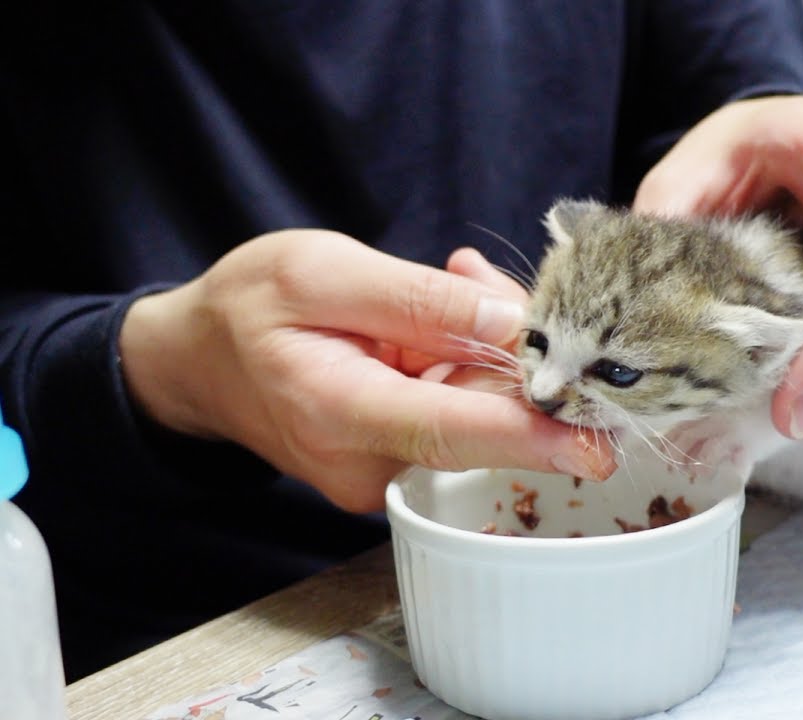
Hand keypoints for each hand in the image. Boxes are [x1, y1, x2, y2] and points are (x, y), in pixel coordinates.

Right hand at [119, 230, 613, 511]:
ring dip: (488, 349)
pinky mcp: (396, 462)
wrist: (197, 360)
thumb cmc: (247, 307)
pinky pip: (460, 411)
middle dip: (516, 354)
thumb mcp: (320, 271)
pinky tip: (448, 315)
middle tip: (490, 285)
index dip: (533, 437)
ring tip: (459, 285)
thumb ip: (418, 299)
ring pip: (477, 411)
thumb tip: (510, 321)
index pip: (455, 434)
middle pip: (482, 420)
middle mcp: (366, 463)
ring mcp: (383, 470)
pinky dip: (468, 362)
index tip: (597, 445)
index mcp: (338, 411)